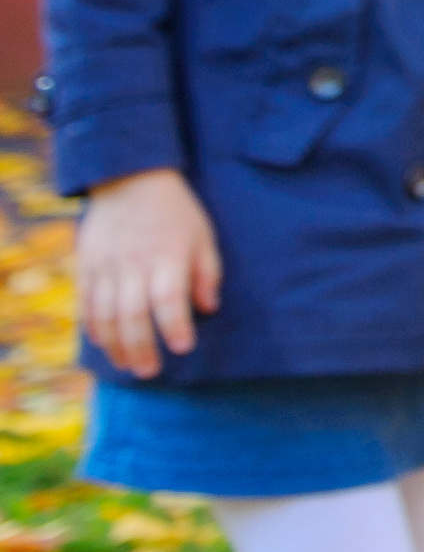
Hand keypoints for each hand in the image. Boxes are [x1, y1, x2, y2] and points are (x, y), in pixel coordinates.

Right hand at [75, 170, 218, 379]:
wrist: (130, 179)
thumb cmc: (175, 212)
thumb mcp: (203, 236)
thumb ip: (207, 273)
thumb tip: (209, 309)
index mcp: (167, 256)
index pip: (168, 299)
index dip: (175, 326)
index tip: (183, 347)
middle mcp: (133, 263)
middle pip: (132, 315)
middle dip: (141, 348)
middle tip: (150, 371)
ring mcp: (105, 265)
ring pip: (104, 315)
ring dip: (115, 345)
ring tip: (128, 365)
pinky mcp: (86, 265)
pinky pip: (85, 303)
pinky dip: (93, 327)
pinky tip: (104, 344)